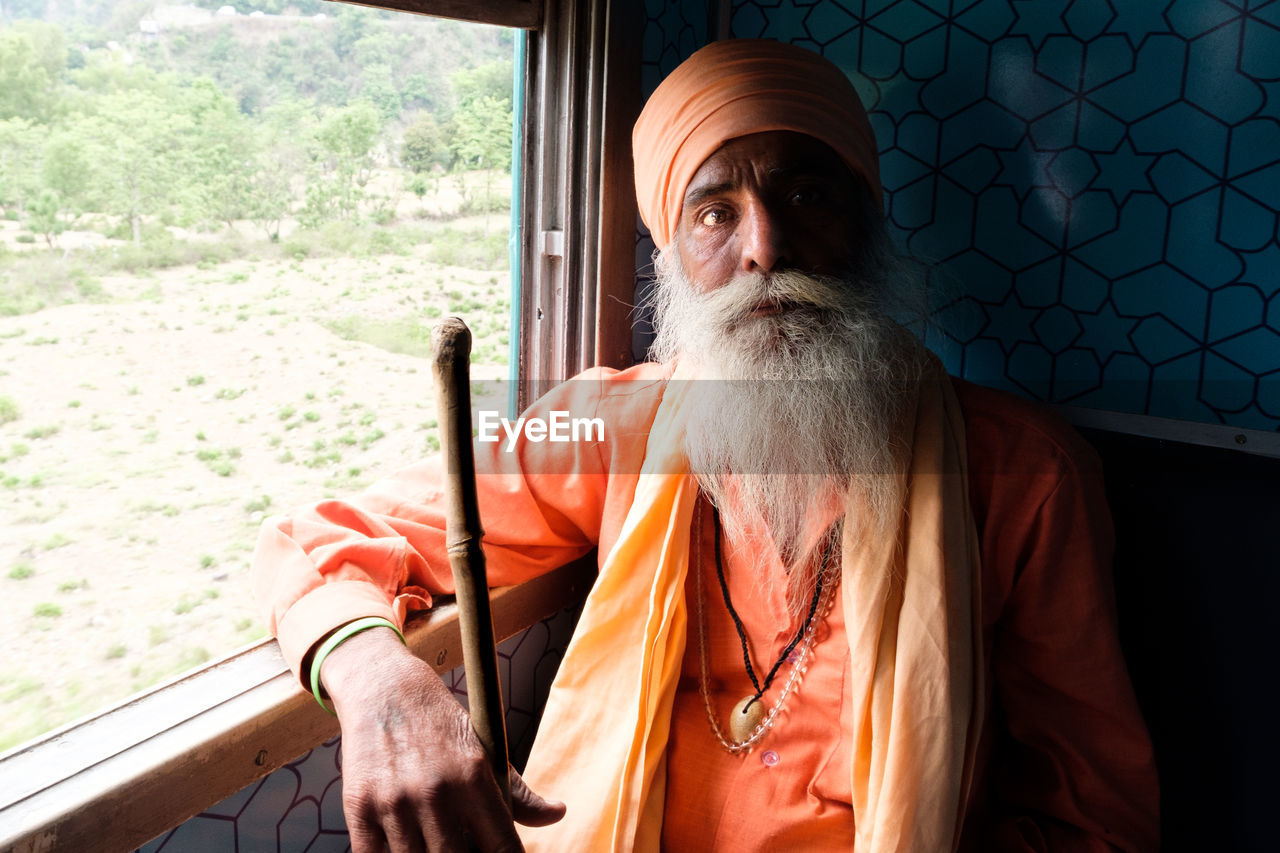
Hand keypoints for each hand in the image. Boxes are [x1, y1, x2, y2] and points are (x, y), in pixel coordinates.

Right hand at [320, 629, 565, 851]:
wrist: (384, 688)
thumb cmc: (441, 725)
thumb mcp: (485, 748)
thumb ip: (517, 790)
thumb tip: (557, 814)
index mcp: (474, 777)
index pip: (503, 848)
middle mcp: (435, 792)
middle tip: (464, 848)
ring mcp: (394, 802)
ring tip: (434, 844)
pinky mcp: (359, 808)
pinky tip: (403, 847)